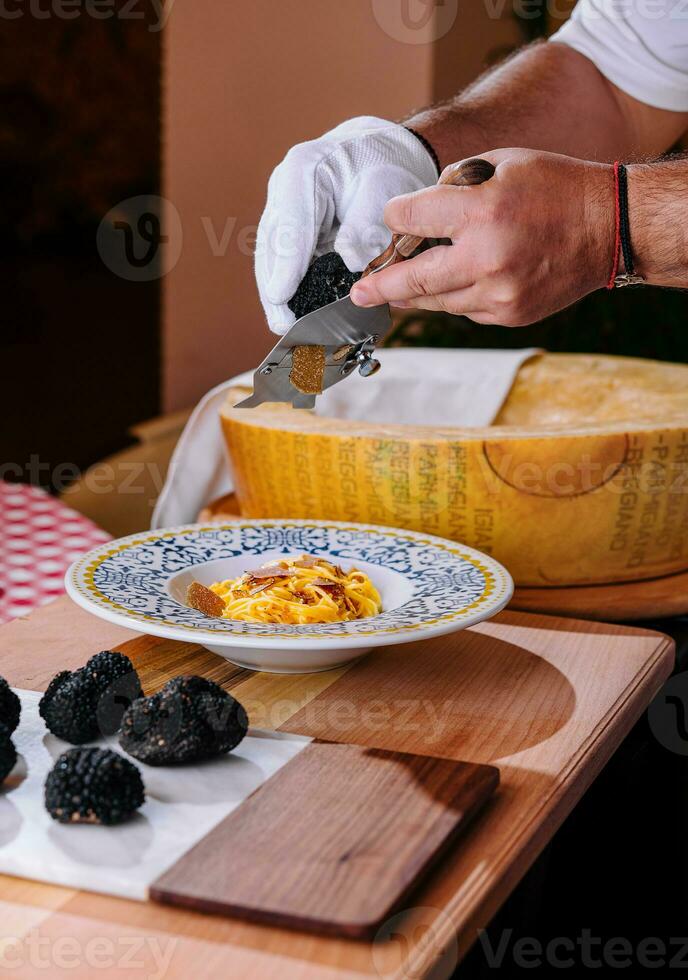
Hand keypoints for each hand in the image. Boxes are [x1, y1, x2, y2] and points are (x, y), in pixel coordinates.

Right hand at [255, 117, 437, 332]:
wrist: (378, 157)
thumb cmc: (382, 168)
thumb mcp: (384, 188)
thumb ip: (366, 224)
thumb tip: (350, 261)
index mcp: (302, 171)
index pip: (291, 224)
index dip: (286, 264)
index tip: (280, 295)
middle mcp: (283, 192)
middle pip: (272, 246)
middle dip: (275, 288)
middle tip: (282, 324)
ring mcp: (282, 212)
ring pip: (271, 258)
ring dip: (276, 294)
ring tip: (283, 326)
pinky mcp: (288, 231)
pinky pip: (282, 264)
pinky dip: (286, 288)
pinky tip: (290, 313)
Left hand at [350, 149, 612, 325]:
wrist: (609, 228)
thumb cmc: (554, 187)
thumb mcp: (502, 164)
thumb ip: (453, 187)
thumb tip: (414, 215)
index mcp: (482, 212)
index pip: (412, 218)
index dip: (395, 217)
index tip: (390, 219)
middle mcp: (486, 259)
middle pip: (413, 279)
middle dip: (380, 286)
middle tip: (359, 293)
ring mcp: (498, 293)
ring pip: (437, 301)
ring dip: (412, 296)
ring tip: (392, 292)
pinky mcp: (509, 314)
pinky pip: (464, 309)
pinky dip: (452, 297)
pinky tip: (451, 284)